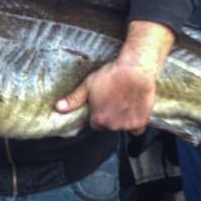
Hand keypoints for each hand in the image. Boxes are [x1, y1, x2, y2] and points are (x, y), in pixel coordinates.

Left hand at [55, 20, 173, 133]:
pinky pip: (136, 130)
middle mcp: (112, 125)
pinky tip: (133, 110)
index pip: (95, 123)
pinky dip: (135, 123)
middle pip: (108, 125)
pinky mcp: (141, 122)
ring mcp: (127, 125)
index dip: (98, 112)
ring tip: (123, 101)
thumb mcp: (88, 85)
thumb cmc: (112, 76)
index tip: (102, 103)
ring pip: (121, 127)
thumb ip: (73, 99)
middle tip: (113, 100)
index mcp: (98, 119)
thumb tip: (59, 108)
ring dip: (121, 119)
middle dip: (109, 116)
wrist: (135, 70)